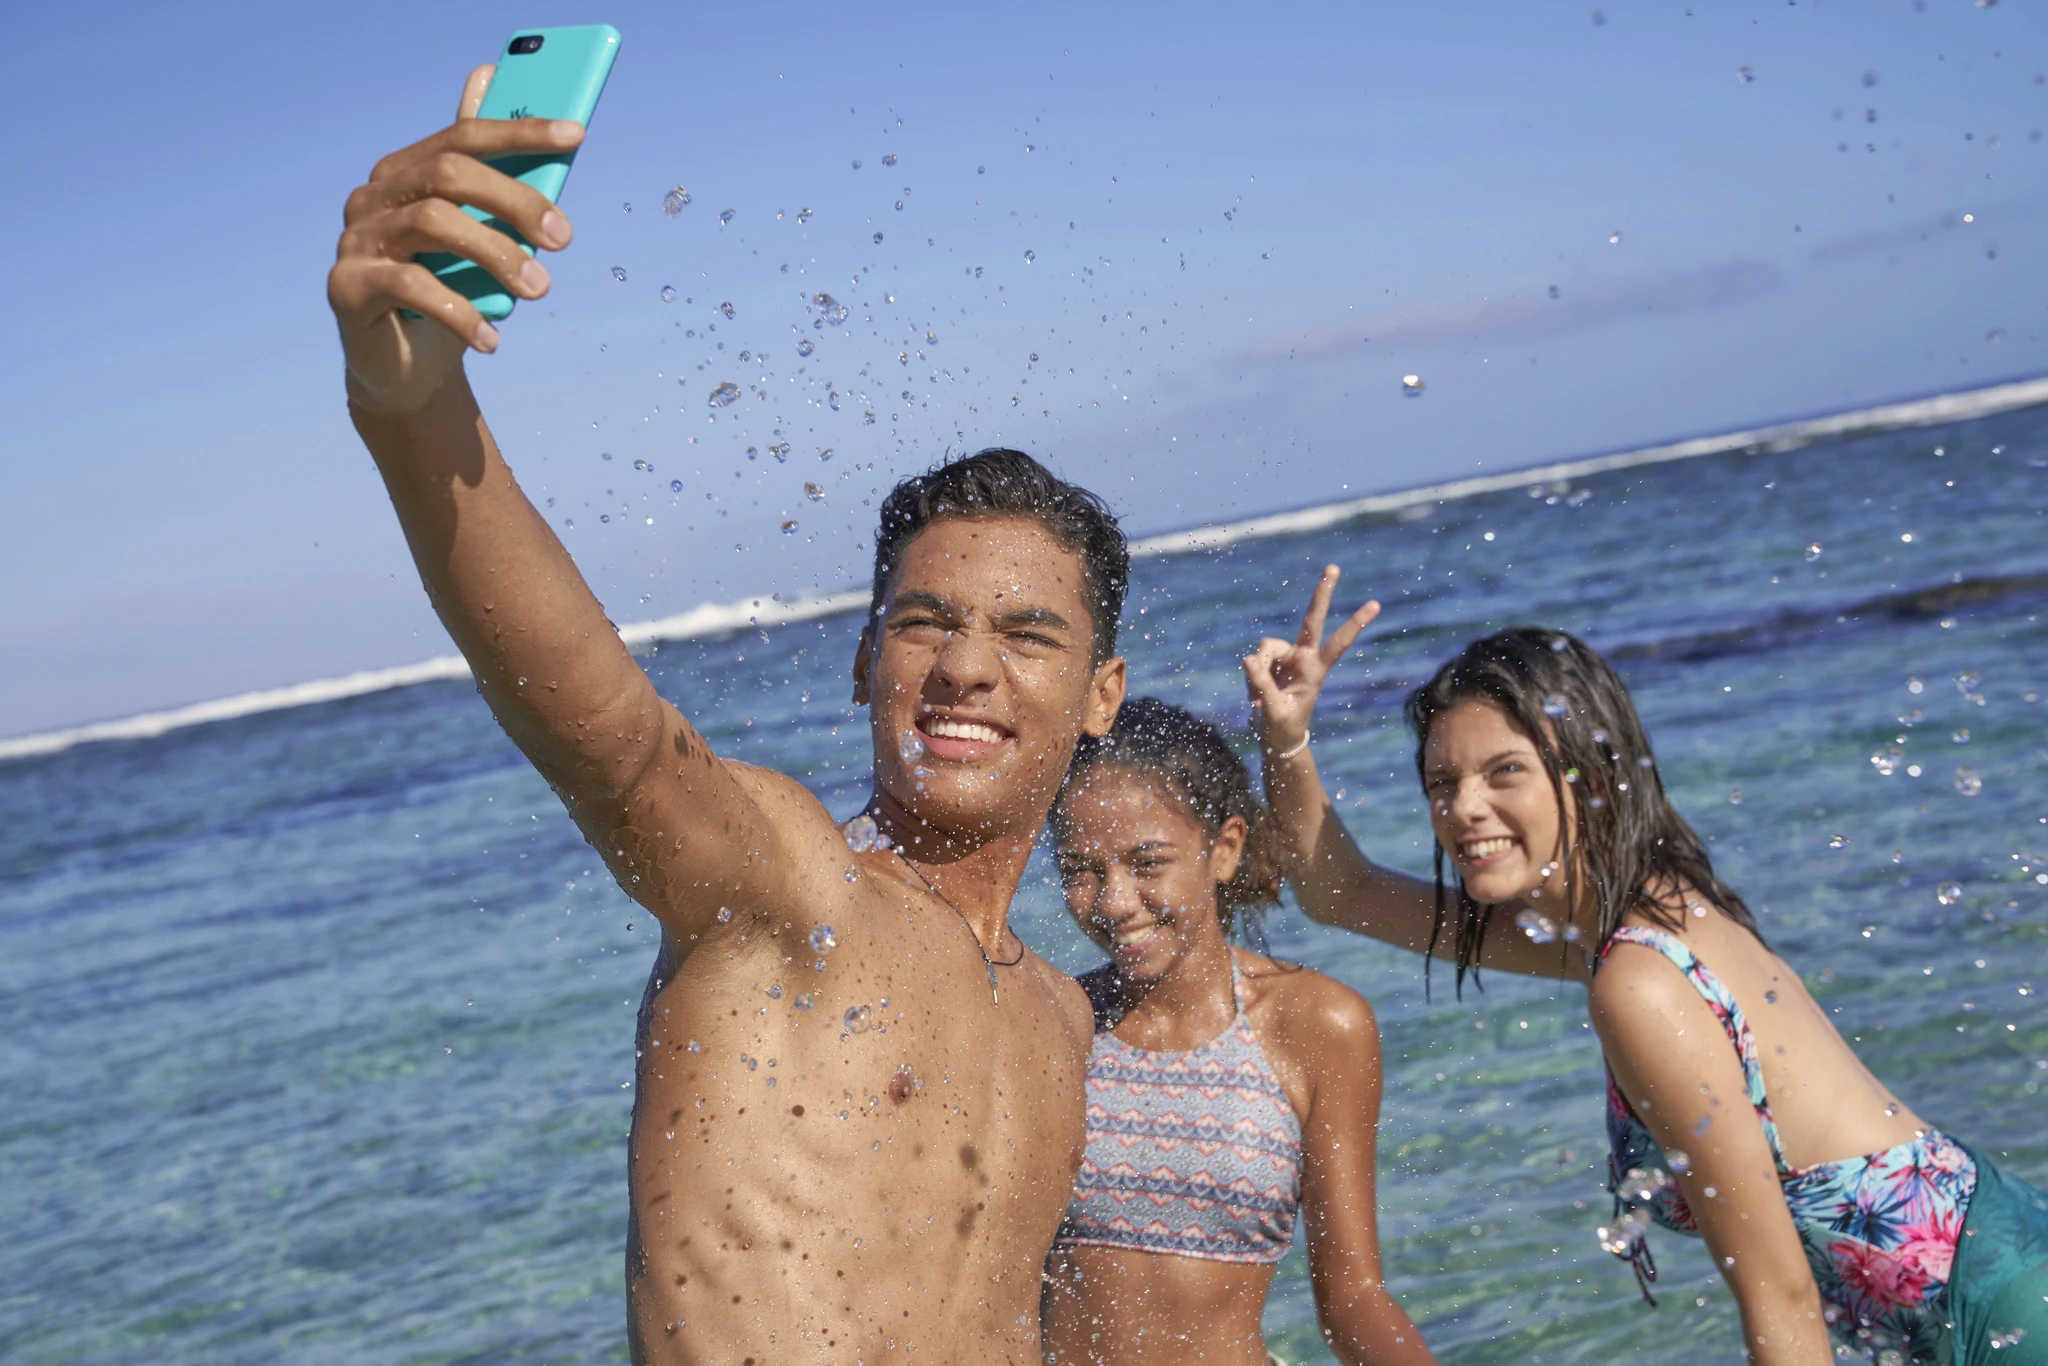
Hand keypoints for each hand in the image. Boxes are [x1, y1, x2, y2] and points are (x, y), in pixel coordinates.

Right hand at [327, 66, 583, 413]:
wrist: (407, 371)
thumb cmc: (449, 297)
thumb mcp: (480, 243)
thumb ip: (496, 191)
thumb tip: (514, 110)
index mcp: (405, 174)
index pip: (463, 138)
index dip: (520, 132)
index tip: (576, 135)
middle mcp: (373, 197)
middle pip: (449, 173)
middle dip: (514, 200)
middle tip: (563, 237)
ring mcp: (356, 239)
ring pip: (433, 222)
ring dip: (497, 254)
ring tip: (538, 289)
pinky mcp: (347, 285)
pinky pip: (411, 286)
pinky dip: (461, 312)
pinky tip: (491, 339)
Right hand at [1242, 565, 1379, 754]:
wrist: (1277, 737)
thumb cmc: (1284, 727)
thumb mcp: (1274, 712)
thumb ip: (1262, 685)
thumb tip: (1248, 659)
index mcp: (1316, 670)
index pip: (1338, 643)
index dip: (1354, 624)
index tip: (1375, 605)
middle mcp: (1303, 657)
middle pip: (1312, 619)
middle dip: (1322, 593)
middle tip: (1334, 567)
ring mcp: (1285, 656)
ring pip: (1266, 646)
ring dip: (1258, 668)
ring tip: (1258, 698)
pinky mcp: (1268, 660)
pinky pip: (1254, 658)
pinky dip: (1251, 675)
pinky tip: (1254, 696)